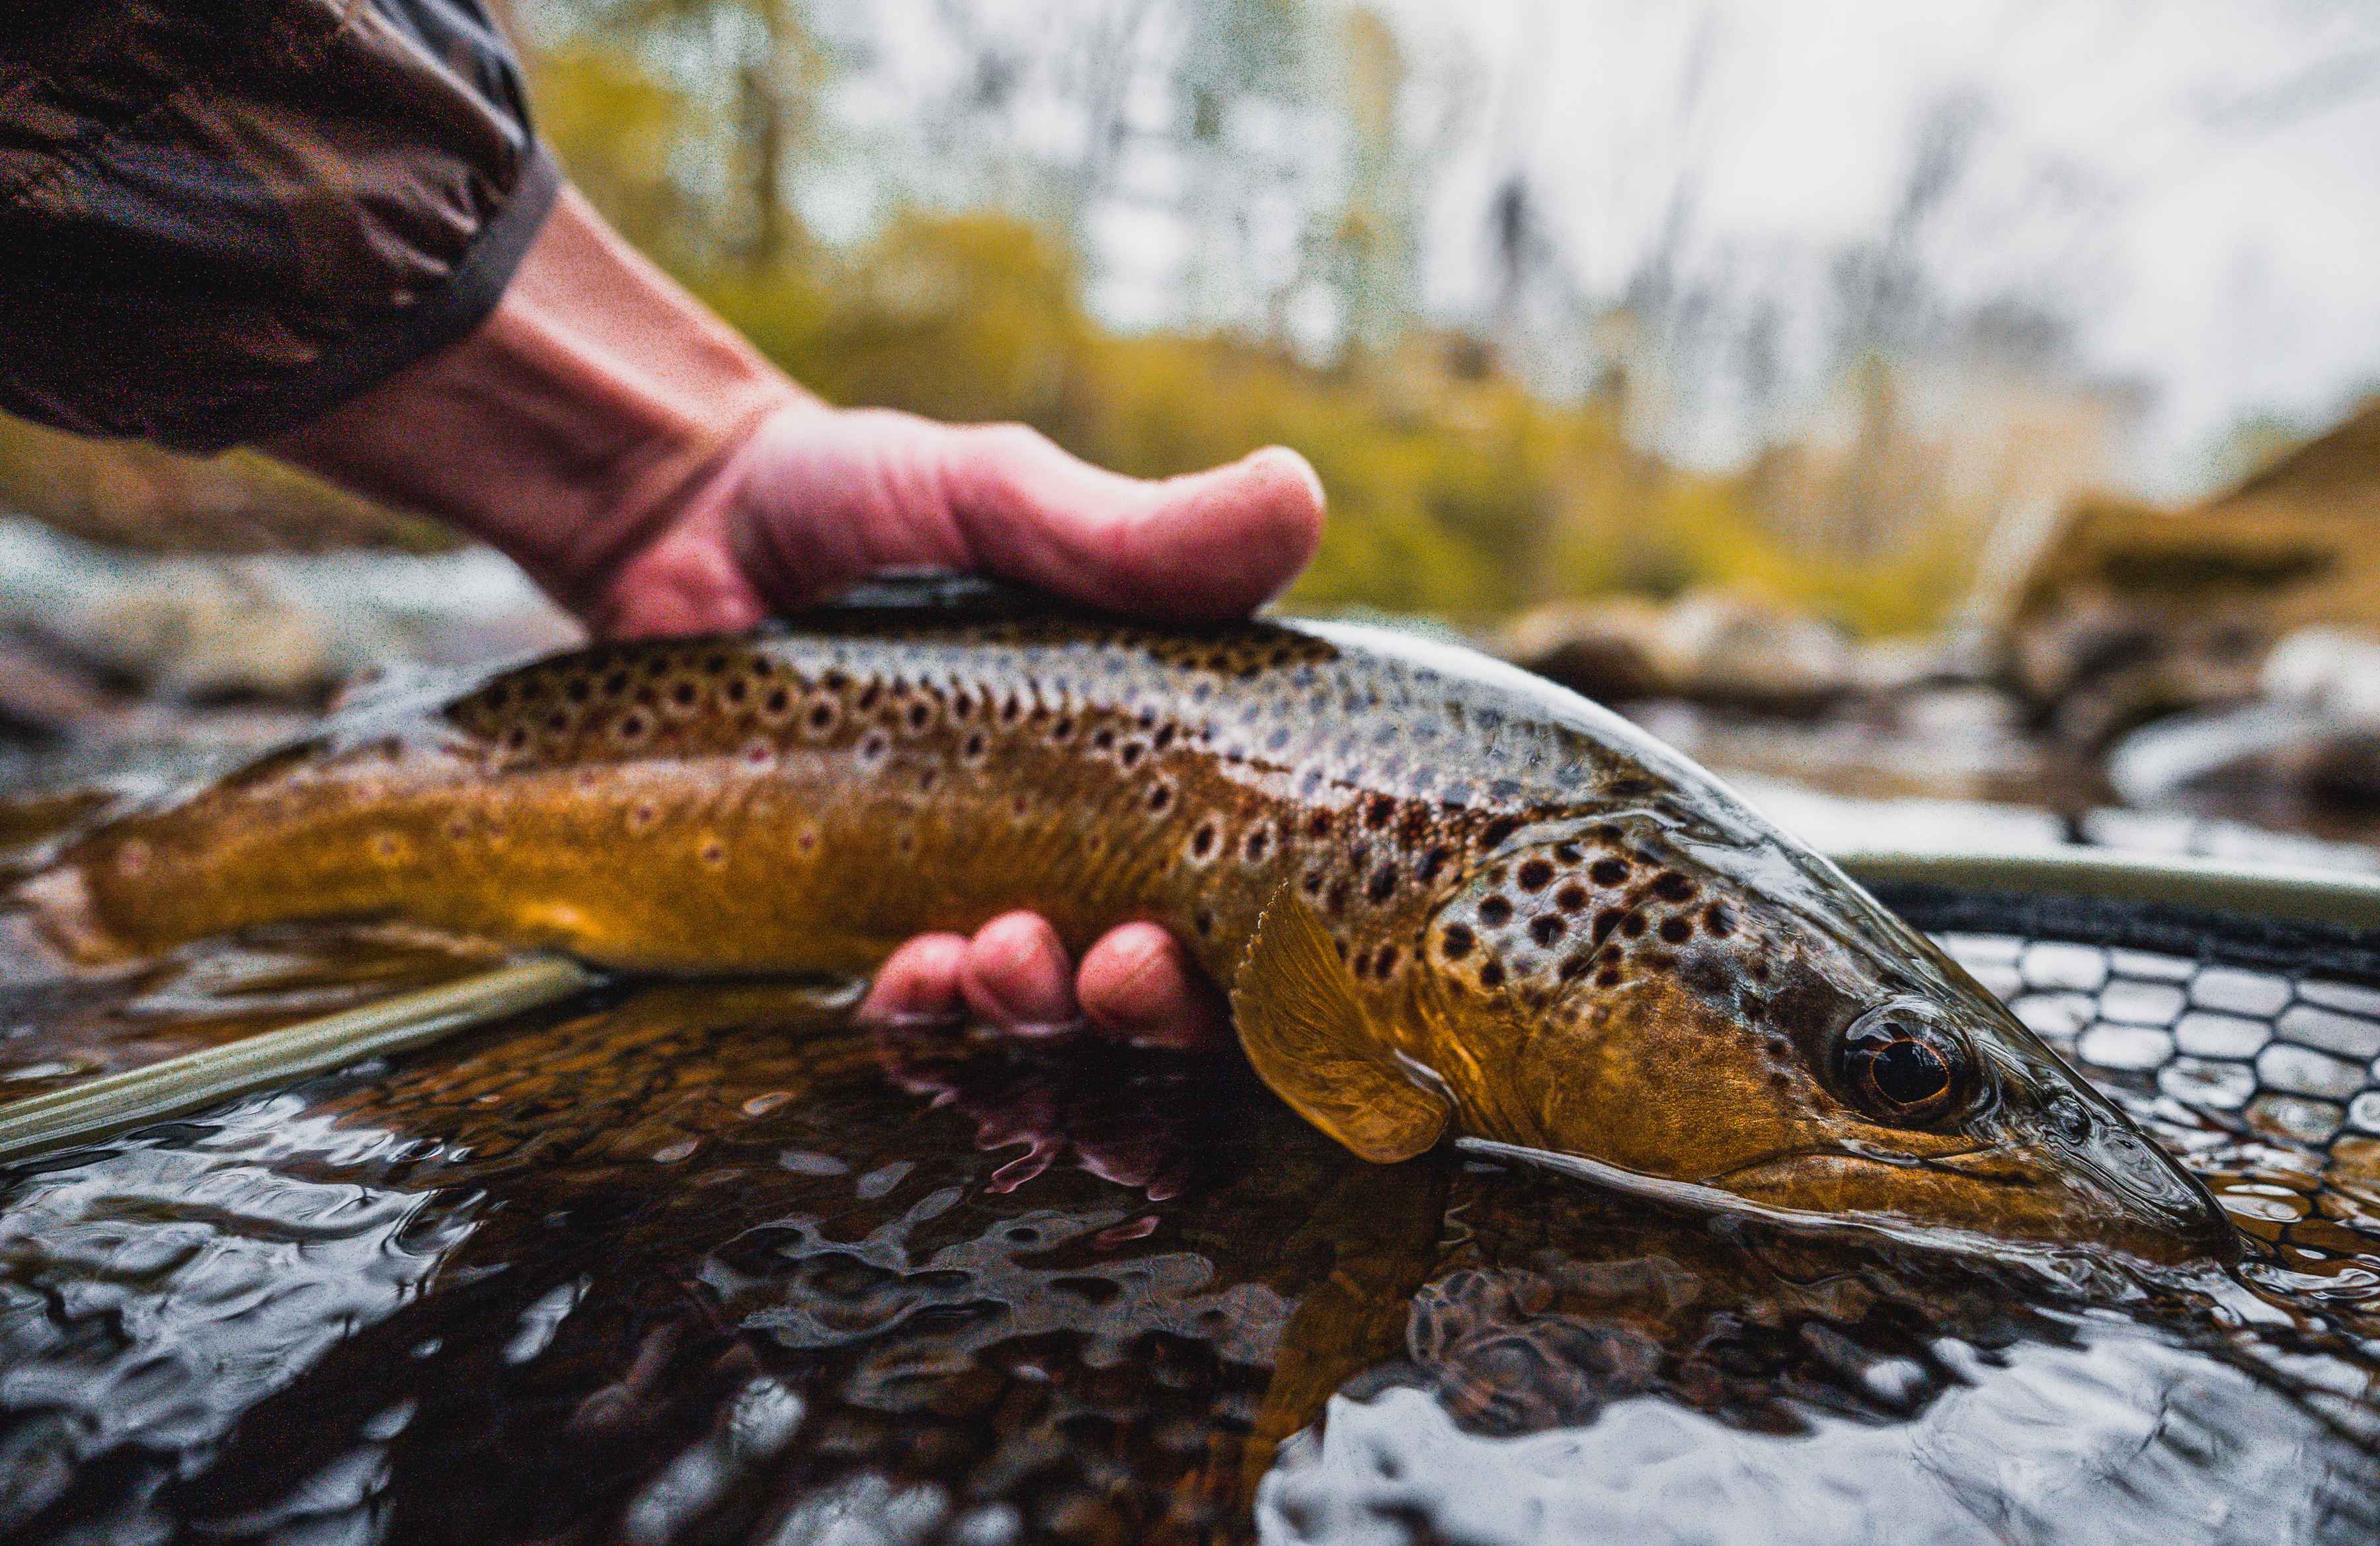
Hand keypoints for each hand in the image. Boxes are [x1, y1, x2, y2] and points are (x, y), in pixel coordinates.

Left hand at [269, 185, 1320, 1051]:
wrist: (685, 526)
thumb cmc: (867, 500)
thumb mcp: (1003, 499)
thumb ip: (1136, 533)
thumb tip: (1297, 494)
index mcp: (1147, 760)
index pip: (1240, 892)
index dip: (1247, 957)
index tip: (1190, 932)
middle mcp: (1072, 846)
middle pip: (1154, 988)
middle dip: (1143, 1009)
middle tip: (1108, 972)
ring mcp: (962, 892)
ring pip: (1036, 1019)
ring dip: (1029, 1016)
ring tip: (987, 961)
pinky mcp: (853, 921)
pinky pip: (909, 1015)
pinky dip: (920, 1018)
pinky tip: (899, 980)